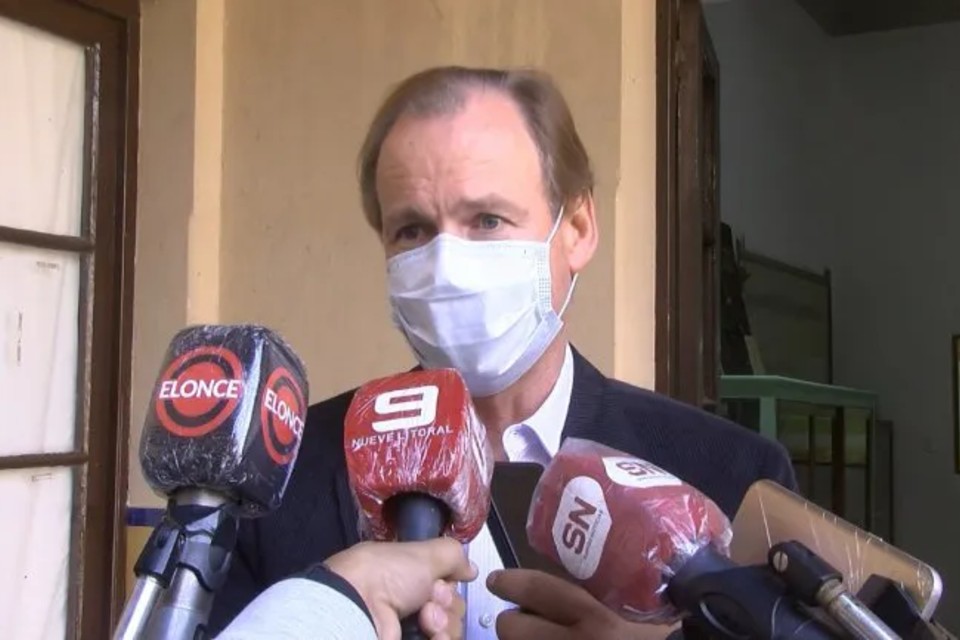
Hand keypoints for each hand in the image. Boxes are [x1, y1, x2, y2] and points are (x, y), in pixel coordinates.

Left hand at [325, 538, 475, 639]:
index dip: (449, 584)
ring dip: (445, 624)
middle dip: (448, 604)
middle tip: (430, 602)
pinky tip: (432, 636)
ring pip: (450, 630)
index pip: (447, 585)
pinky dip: (442, 639)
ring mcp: (411, 631)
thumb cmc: (387, 575)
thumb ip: (453, 556)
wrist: (358, 607)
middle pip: (452, 609)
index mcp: (410, 578)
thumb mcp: (425, 553)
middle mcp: (411, 605)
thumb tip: (471, 569)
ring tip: (425, 621)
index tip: (440, 582)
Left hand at [487, 569, 678, 639]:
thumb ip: (606, 599)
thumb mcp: (640, 611)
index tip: (498, 580)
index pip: (538, 590)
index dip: (511, 583)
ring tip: (542, 639)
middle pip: (511, 628)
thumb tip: (565, 590)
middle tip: (521, 621)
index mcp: (598, 621)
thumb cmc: (665, 635)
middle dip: (513, 624)